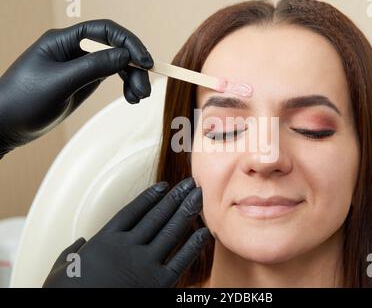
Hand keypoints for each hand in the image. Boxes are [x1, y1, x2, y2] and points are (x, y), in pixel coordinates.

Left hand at [0, 19, 152, 156]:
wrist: (6, 125)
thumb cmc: (23, 101)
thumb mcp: (61, 83)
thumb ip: (94, 67)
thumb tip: (126, 55)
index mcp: (63, 40)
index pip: (105, 31)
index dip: (129, 43)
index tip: (144, 62)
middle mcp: (75, 49)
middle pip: (116, 48)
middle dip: (134, 67)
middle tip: (144, 90)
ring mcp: (81, 66)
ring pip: (117, 63)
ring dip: (133, 78)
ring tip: (138, 97)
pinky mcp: (84, 81)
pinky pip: (111, 77)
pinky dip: (125, 85)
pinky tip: (130, 98)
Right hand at [43, 177, 210, 287]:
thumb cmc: (67, 293)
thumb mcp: (62, 269)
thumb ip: (71, 251)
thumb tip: (80, 242)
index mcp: (105, 240)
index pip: (133, 211)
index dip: (150, 196)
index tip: (164, 186)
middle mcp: (127, 247)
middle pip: (157, 215)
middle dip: (175, 197)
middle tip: (190, 183)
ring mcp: (143, 264)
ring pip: (170, 231)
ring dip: (186, 211)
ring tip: (198, 195)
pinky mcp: (157, 283)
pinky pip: (181, 260)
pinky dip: (194, 245)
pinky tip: (205, 232)